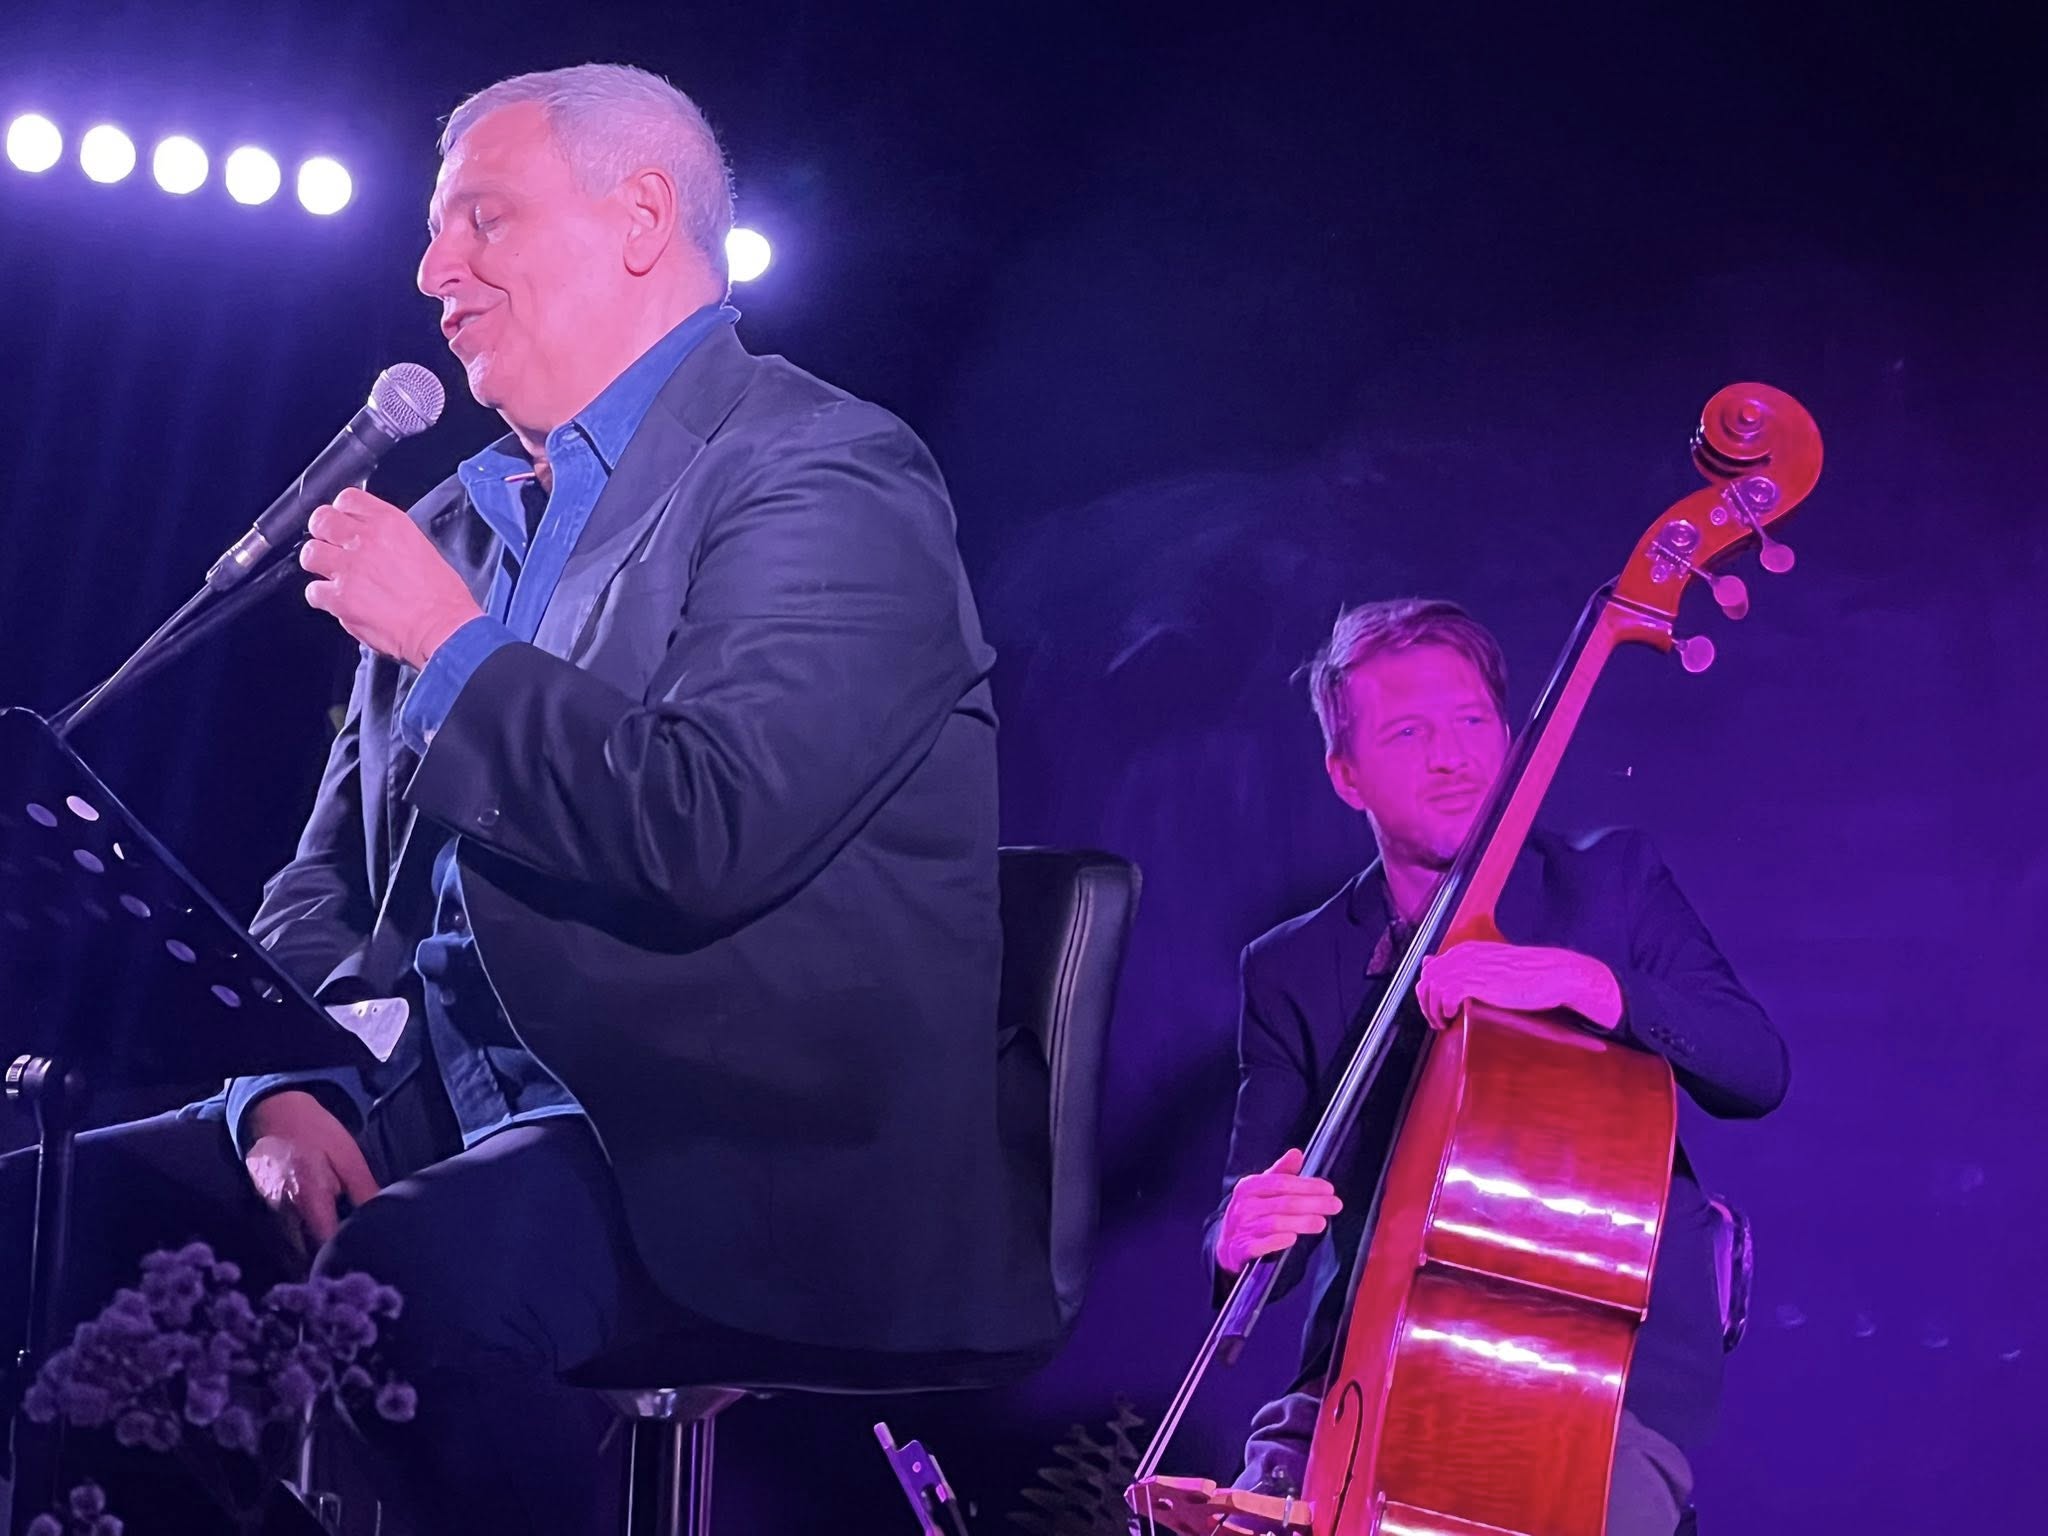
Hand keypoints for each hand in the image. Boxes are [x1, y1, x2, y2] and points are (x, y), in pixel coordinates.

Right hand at [242, 1090, 381, 1251]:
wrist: (273, 1113)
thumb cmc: (315, 1132)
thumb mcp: (348, 1156)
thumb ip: (364, 1190)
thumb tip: (382, 1218)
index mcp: (309, 1197)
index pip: (325, 1243)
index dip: (342, 1257)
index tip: (361, 1264)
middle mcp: (284, 1212)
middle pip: (306, 1254)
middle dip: (326, 1264)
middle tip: (352, 1268)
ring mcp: (271, 1214)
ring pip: (293, 1250)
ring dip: (312, 1259)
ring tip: (337, 1262)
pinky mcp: (265, 1213)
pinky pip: (284, 1239)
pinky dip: (300, 1246)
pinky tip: (319, 1245)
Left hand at [300, 487, 483, 667]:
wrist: (444, 628)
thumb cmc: (443, 598)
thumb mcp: (423, 549)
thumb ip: (390, 540)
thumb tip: (371, 545)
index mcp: (391, 523)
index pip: (348, 499)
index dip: (341, 512)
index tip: (344, 523)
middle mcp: (366, 540)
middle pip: (322, 520)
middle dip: (322, 534)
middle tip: (331, 548)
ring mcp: (350, 568)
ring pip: (311, 553)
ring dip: (318, 564)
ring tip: (332, 576)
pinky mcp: (340, 598)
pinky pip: (313, 591)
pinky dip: (322, 599)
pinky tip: (338, 603)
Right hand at [1215, 1148, 1343, 1274]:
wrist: (1228, 1243)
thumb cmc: (1251, 1212)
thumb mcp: (1262, 1190)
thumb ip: (1281, 1173)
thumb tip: (1297, 1153)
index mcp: (1249, 1186)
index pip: (1281, 1183)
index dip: (1307, 1185)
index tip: (1328, 1189)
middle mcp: (1244, 1206)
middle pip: (1282, 1203)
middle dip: (1312, 1203)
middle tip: (1335, 1205)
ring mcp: (1242, 1228)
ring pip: (1274, 1223)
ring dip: (1300, 1223)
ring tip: (1321, 1222)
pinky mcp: (1242, 1249)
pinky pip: (1260, 1246)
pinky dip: (1276, 1242)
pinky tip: (1292, 1239)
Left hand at [1415, 941, 1622, 1031]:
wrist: (1554, 974)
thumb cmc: (1529, 974)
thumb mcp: (1493, 966)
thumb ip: (1468, 967)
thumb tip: (1438, 965)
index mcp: (1466, 951)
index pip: (1429, 968)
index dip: (1427, 992)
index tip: (1434, 1008)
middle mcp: (1463, 955)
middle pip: (1426, 979)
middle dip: (1426, 1003)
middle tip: (1437, 1020)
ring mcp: (1469, 967)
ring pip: (1432, 988)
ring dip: (1433, 1010)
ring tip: (1444, 1023)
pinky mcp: (1477, 982)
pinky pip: (1446, 995)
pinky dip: (1445, 1009)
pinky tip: (1454, 1017)